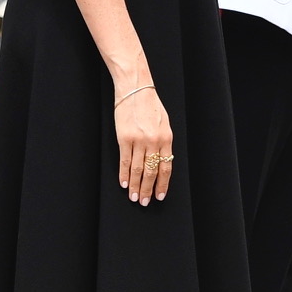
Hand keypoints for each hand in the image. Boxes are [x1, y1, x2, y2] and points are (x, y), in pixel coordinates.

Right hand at [116, 79, 172, 205]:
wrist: (135, 89)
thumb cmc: (149, 105)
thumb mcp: (164, 123)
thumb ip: (163, 142)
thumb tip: (161, 161)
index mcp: (166, 139)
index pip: (166, 168)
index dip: (162, 184)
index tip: (160, 196)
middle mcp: (154, 142)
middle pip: (152, 172)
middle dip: (149, 190)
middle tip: (145, 202)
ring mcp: (139, 141)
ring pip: (138, 170)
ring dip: (136, 186)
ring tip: (134, 197)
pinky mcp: (124, 138)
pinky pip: (125, 161)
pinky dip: (124, 174)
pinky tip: (124, 183)